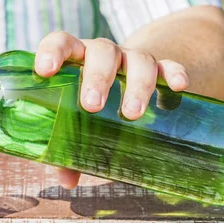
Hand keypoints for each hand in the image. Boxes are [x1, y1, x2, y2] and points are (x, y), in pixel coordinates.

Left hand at [34, 31, 189, 188]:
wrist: (127, 79)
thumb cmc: (89, 102)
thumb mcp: (76, 119)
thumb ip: (66, 145)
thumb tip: (67, 179)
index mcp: (75, 59)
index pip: (61, 43)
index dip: (52, 52)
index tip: (45, 70)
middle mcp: (102, 54)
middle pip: (101, 52)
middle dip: (97, 77)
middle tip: (92, 106)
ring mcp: (130, 58)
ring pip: (137, 58)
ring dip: (136, 83)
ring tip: (132, 113)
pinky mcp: (158, 67)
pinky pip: (169, 64)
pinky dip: (174, 72)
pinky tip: (178, 87)